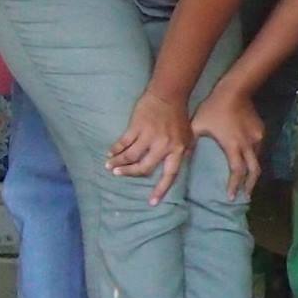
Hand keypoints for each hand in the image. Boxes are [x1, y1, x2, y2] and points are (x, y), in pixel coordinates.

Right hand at [108, 89, 193, 203]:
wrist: (168, 95)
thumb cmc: (178, 116)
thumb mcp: (188, 136)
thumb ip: (182, 152)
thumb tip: (177, 168)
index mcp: (178, 149)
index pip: (170, 175)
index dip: (161, 190)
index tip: (151, 203)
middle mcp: (164, 145)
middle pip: (144, 168)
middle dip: (129, 173)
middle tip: (118, 175)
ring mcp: (149, 136)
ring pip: (130, 156)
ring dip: (118, 163)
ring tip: (110, 166)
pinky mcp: (137, 127)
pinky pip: (124, 142)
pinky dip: (115, 149)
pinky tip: (110, 152)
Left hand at [191, 82, 264, 202]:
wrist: (235, 90)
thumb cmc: (213, 108)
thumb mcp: (198, 126)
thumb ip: (191, 143)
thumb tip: (180, 157)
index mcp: (233, 146)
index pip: (237, 172)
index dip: (235, 186)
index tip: (232, 197)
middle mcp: (248, 144)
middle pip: (254, 170)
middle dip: (250, 185)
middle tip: (245, 196)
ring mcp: (257, 137)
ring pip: (257, 159)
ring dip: (252, 171)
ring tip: (247, 179)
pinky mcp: (261, 130)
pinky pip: (259, 148)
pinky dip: (254, 157)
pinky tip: (248, 158)